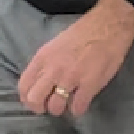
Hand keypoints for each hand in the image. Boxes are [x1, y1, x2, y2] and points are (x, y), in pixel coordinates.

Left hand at [17, 0, 133, 115]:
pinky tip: (82, 103)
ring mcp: (71, 78)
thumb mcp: (55, 45)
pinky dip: (79, 109)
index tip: (37, 100)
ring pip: (55, 107)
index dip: (28, 98)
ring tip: (68, 103)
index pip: (24, 85)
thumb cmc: (83, 32)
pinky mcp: (89, 84)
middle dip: (41, 107)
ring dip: (61, 109)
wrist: (109, 24)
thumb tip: (41, 82)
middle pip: (35, 100)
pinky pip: (78, 107)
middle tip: (51, 105)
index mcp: (43, 58)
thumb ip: (46, 63)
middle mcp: (53, 69)